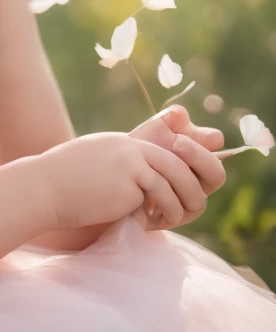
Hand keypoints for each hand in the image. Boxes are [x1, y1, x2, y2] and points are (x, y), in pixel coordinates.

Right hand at [38, 132, 209, 231]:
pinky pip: (162, 195)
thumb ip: (115, 169)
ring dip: (179, 204)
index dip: (174, 177)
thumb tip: (133, 191)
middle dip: (189, 187)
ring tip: (169, 220)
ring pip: (175, 179)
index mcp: (121, 143)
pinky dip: (165, 212)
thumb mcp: (92, 166)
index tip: (174, 198)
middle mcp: (130, 147)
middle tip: (188, 209)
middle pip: (177, 162)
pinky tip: (154, 223)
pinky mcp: (132, 180)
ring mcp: (132, 161)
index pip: (162, 155)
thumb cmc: (62, 184)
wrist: (45, 187)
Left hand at [128, 105, 225, 230]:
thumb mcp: (151, 131)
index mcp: (198, 153)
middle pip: (216, 174)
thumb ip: (167, 121)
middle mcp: (199, 178)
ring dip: (182, 179)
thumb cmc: (138, 149)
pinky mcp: (173, 216)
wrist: (115, 173)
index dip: (208, 139)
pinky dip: (165, 199)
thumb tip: (181, 115)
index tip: (186, 132)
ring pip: (200, 198)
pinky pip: (179, 211)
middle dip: (199, 157)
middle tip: (177, 143)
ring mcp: (188, 199)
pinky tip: (149, 186)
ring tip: (158, 163)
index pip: (216, 144)